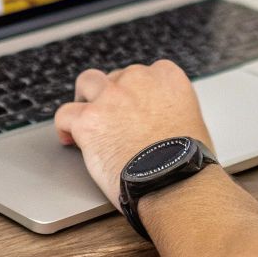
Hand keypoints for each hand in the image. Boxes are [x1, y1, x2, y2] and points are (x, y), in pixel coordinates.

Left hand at [53, 60, 214, 207]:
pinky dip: (65, 126)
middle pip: (115, 77)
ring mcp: (111, 97)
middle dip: (112, 96)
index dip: (135, 92)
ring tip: (85, 117)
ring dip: (86, 98)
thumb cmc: (187, 163)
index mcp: (167, 78)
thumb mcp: (192, 122)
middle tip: (112, 119)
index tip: (132, 107)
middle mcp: (138, 80)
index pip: (145, 73)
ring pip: (87, 83)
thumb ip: (172, 110)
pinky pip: (65, 114)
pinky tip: (68, 137)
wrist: (175, 184)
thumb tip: (160, 120)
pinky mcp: (89, 120)